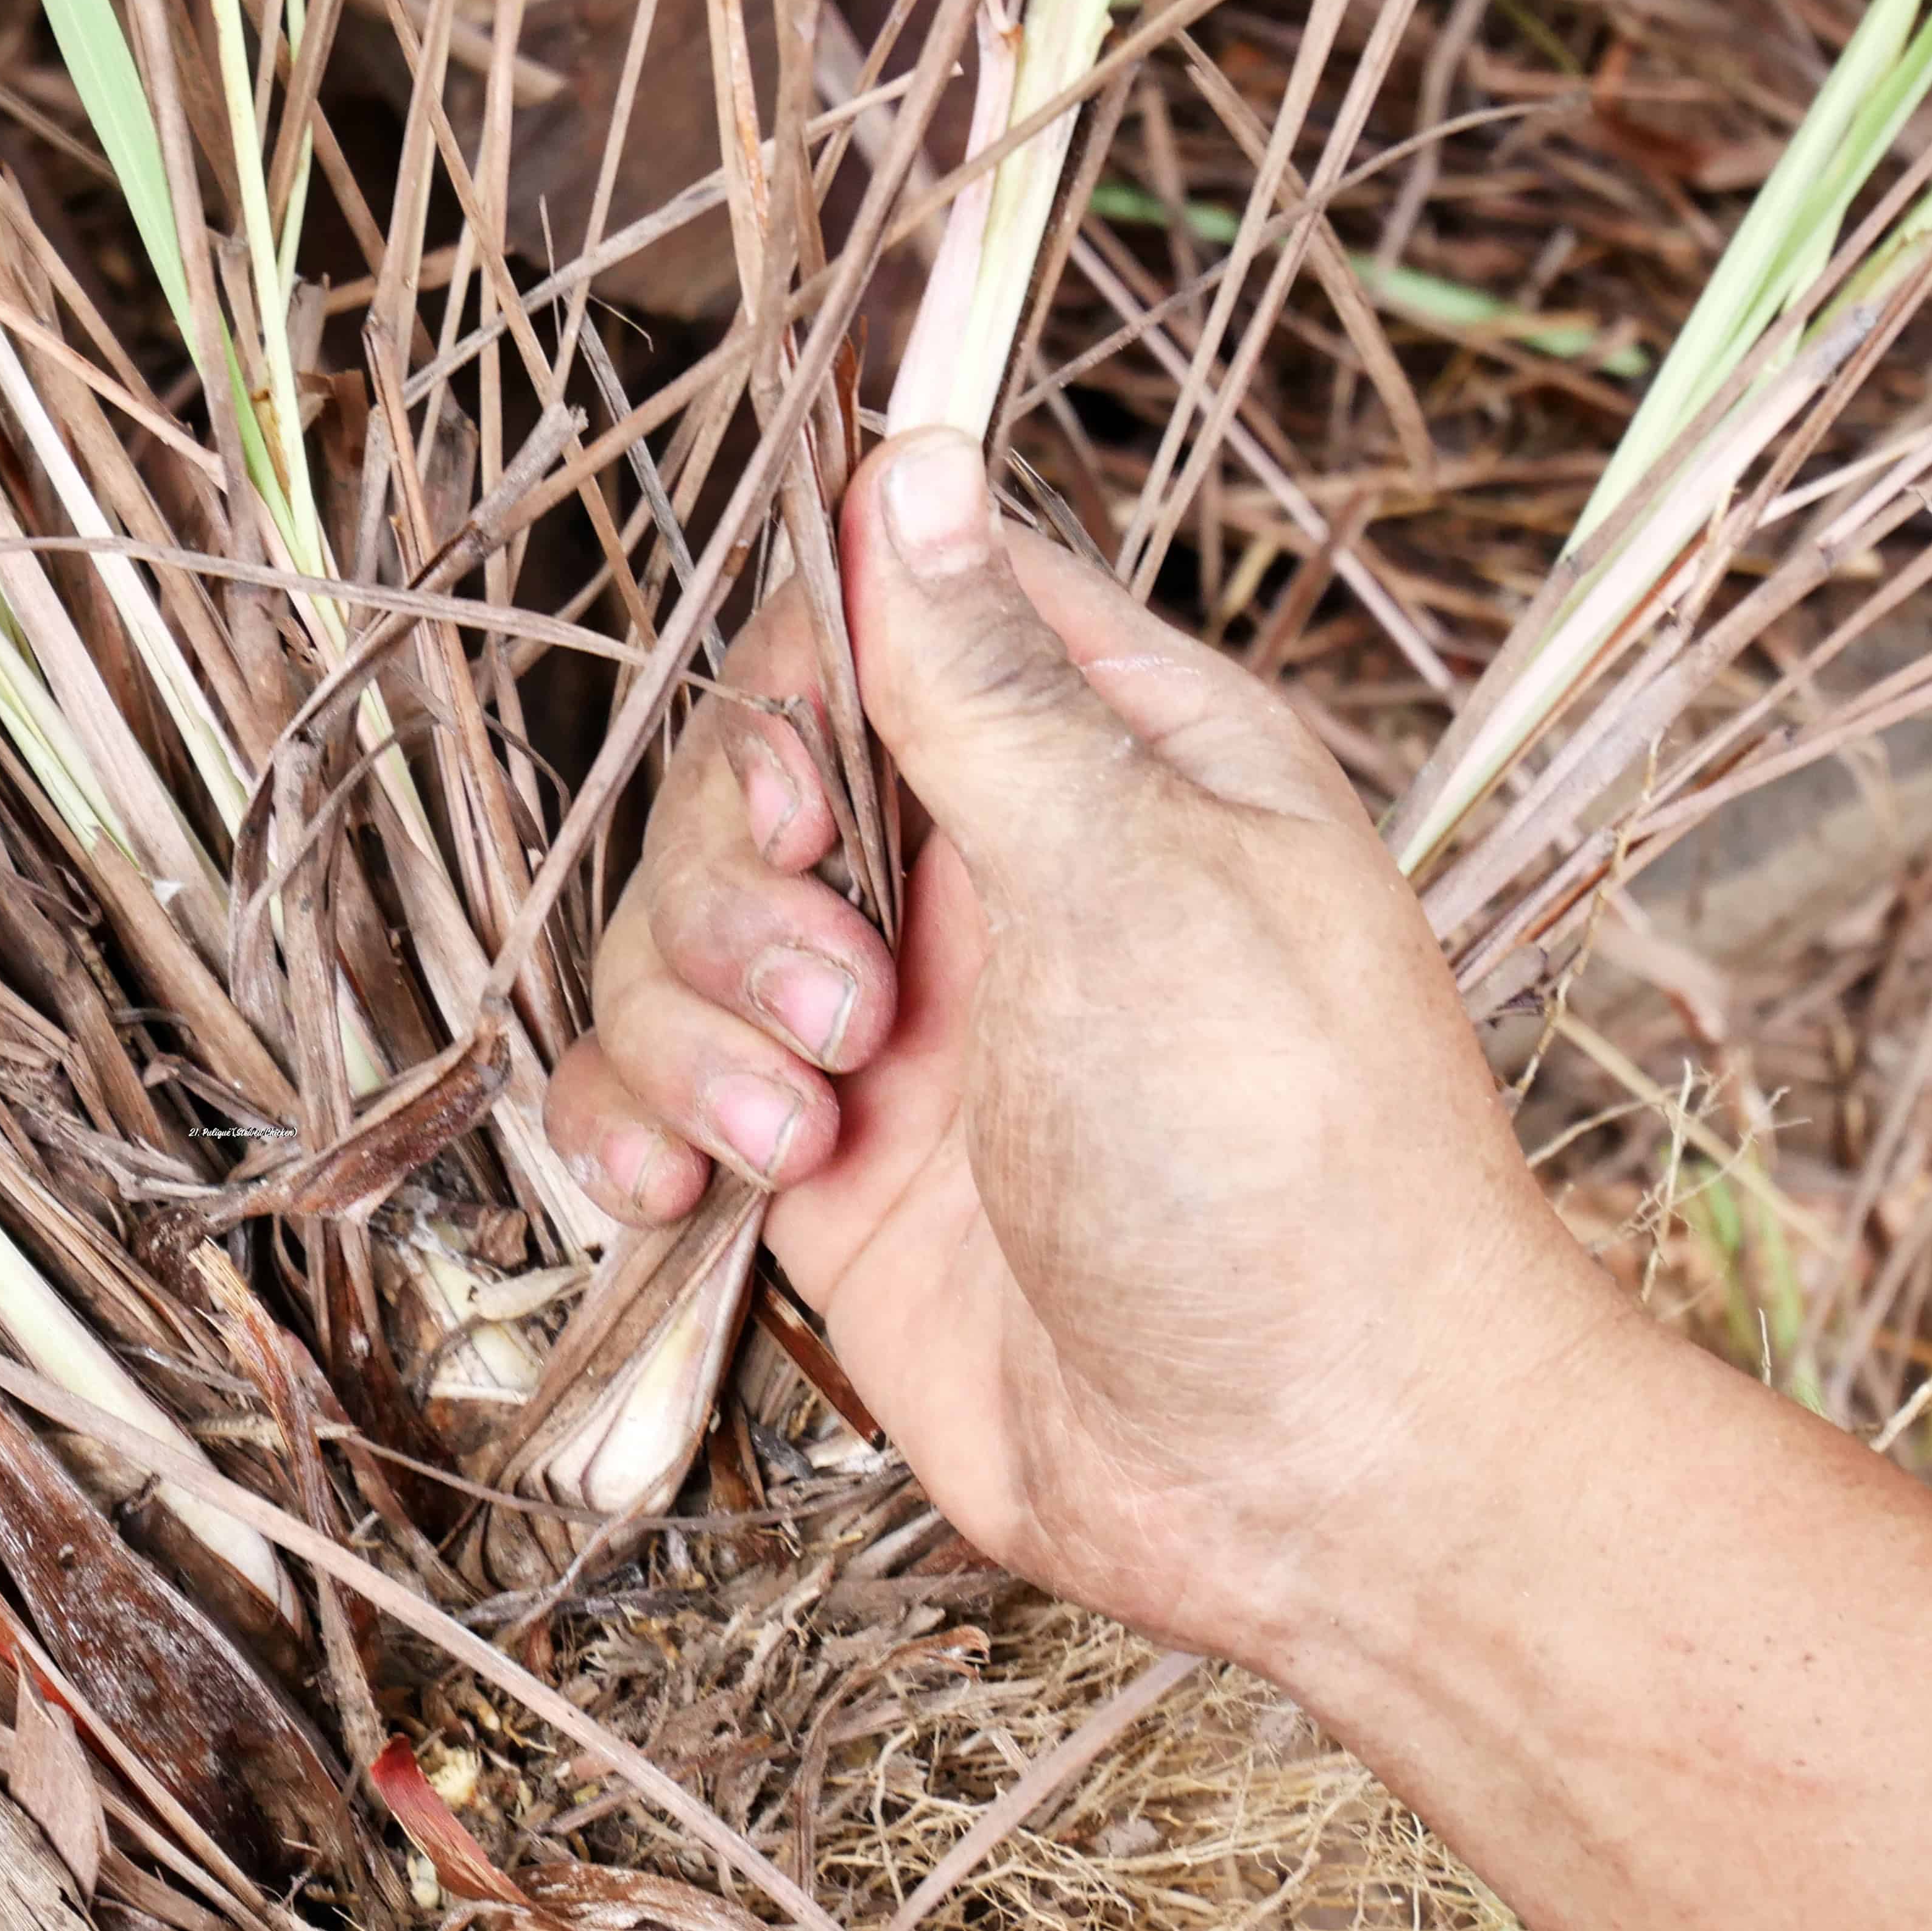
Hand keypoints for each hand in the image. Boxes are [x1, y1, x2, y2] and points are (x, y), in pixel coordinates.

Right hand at [547, 428, 1643, 1665]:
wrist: (1302, 1471)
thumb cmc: (1282, 1165)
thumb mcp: (1136, 879)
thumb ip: (985, 683)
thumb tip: (915, 459)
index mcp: (1105, 765)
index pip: (890, 618)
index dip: (801, 687)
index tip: (813, 803)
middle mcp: (987, 881)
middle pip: (741, 786)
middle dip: (735, 895)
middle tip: (845, 1010)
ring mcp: (893, 1035)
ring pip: (670, 946)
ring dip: (693, 1033)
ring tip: (805, 1142)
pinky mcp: (824, 1175)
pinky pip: (649, 1097)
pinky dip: (629, 1128)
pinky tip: (677, 1189)